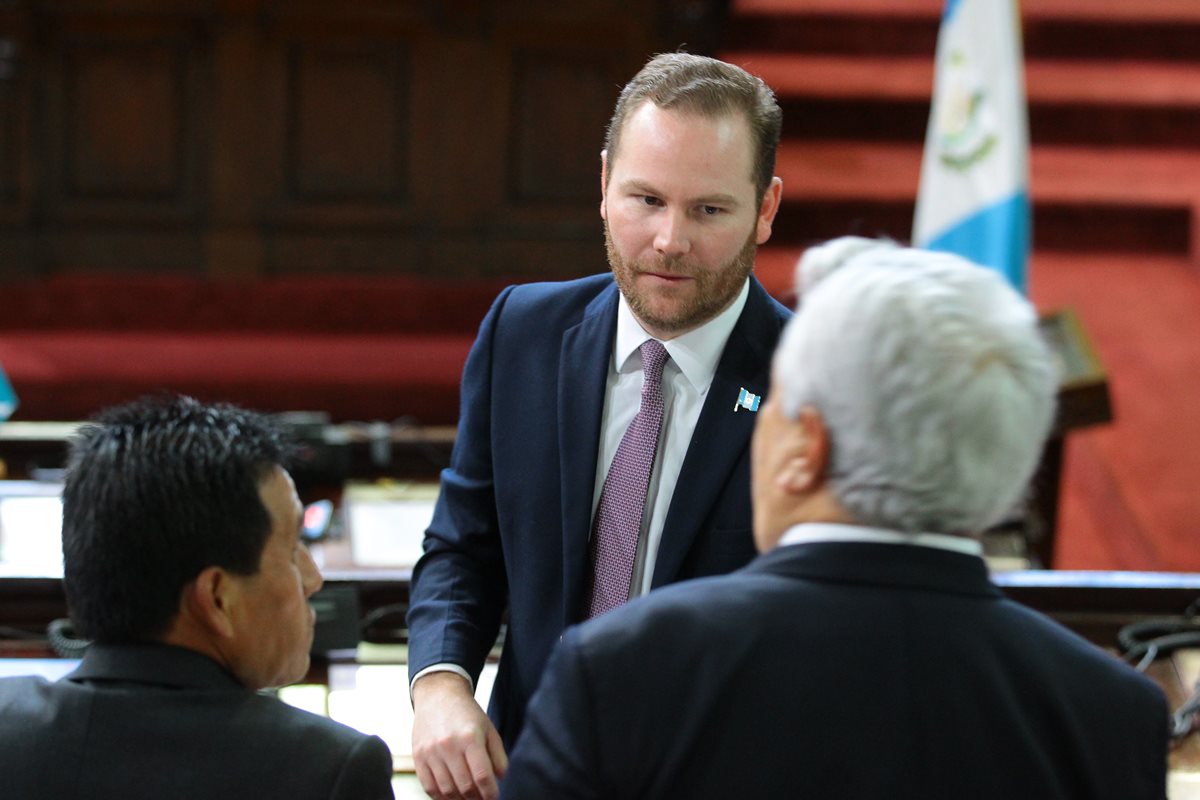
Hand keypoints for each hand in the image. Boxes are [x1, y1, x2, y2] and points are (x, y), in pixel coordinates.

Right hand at [412, 671, 507, 799]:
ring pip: (446, 790)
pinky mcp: (418, 756)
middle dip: (476, 798)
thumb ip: (497, 755)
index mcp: (470, 737)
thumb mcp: (488, 728)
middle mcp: (448, 745)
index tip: (493, 797)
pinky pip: (429, 787)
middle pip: (465, 786)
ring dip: (459, 799)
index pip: (482, 776)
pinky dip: (441, 796)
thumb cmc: (467, 713)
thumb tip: (499, 779)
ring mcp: (431, 752)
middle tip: (481, 798)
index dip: (490, 792)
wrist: (438, 695)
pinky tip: (450, 794)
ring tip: (468, 797)